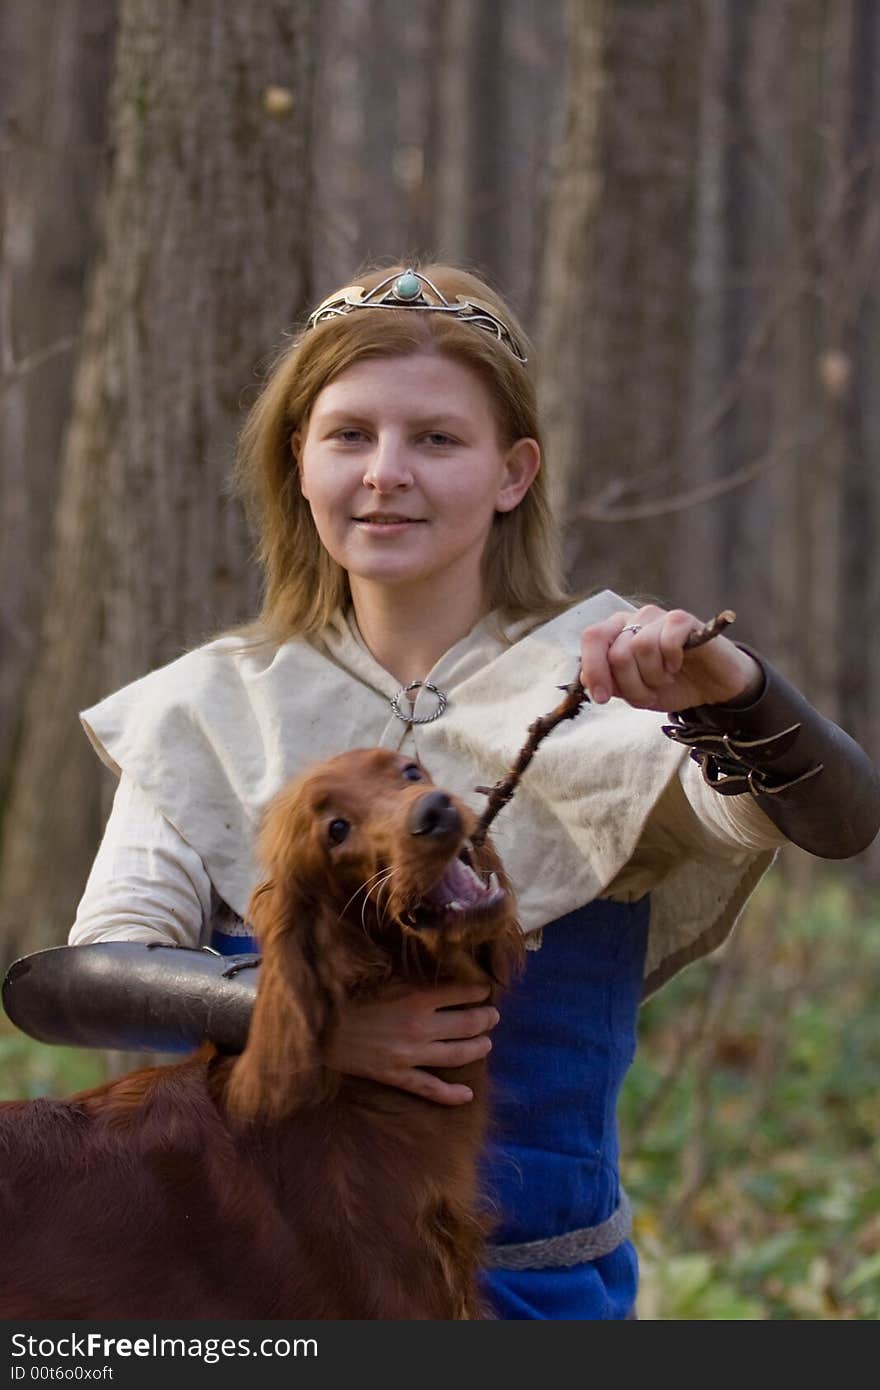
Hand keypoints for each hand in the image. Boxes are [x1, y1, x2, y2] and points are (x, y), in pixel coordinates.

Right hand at [323, 981, 499, 1105]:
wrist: (319, 1029)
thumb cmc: (349, 997)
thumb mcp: (384, 979)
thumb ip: (412, 977)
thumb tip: (438, 972)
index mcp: (416, 998)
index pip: (460, 993)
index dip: (478, 991)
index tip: (485, 990)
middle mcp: (419, 1027)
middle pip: (466, 1024)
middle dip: (485, 1019)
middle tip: (494, 1016)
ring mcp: (410, 1055)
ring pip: (456, 1055)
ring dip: (477, 1049)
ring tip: (488, 1044)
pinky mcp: (397, 1075)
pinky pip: (429, 1088)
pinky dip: (451, 1094)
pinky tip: (467, 1095)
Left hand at [579, 605, 763, 712]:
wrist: (712, 687)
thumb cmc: (671, 685)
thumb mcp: (635, 692)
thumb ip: (609, 682)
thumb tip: (586, 677)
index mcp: (616, 633)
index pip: (592, 638)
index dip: (594, 669)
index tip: (603, 698)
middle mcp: (634, 619)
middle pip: (617, 653)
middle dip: (632, 685)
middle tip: (650, 693)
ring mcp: (658, 617)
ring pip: (640, 647)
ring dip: (653, 676)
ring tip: (666, 679)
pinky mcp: (683, 619)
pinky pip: (666, 640)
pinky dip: (671, 661)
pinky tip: (678, 665)